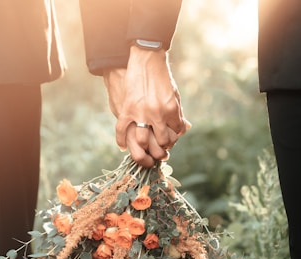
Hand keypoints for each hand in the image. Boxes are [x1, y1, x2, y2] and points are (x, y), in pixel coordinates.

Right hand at [103, 46, 190, 166]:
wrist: (146, 60)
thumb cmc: (162, 77)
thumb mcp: (174, 94)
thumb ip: (178, 113)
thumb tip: (184, 129)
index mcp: (171, 109)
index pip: (176, 133)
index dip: (174, 138)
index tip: (170, 140)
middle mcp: (157, 114)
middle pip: (161, 142)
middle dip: (162, 148)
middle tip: (160, 150)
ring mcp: (140, 113)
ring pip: (142, 141)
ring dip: (144, 148)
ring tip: (145, 149)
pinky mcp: (127, 109)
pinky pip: (121, 130)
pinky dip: (121, 141)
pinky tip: (123, 147)